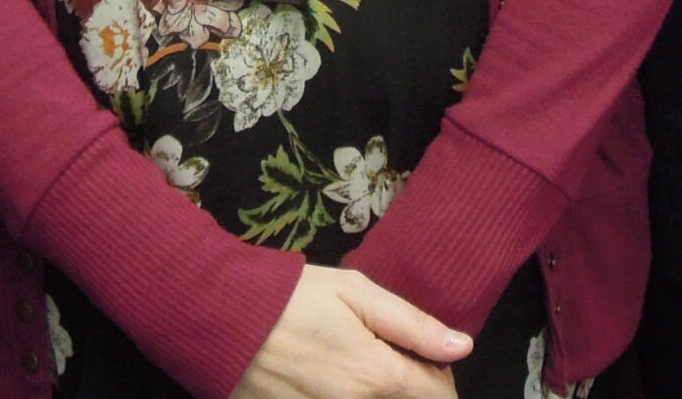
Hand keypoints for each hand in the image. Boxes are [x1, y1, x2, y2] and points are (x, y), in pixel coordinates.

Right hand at [229, 265, 469, 398]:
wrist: (219, 316)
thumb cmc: (288, 297)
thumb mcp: (355, 292)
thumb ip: (412, 324)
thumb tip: (461, 346)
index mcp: (375, 375)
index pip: (437, 395)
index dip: (439, 374)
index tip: (423, 356)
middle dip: (411, 388)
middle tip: (390, 359)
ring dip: (379, 394)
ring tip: (358, 368)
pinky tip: (330, 379)